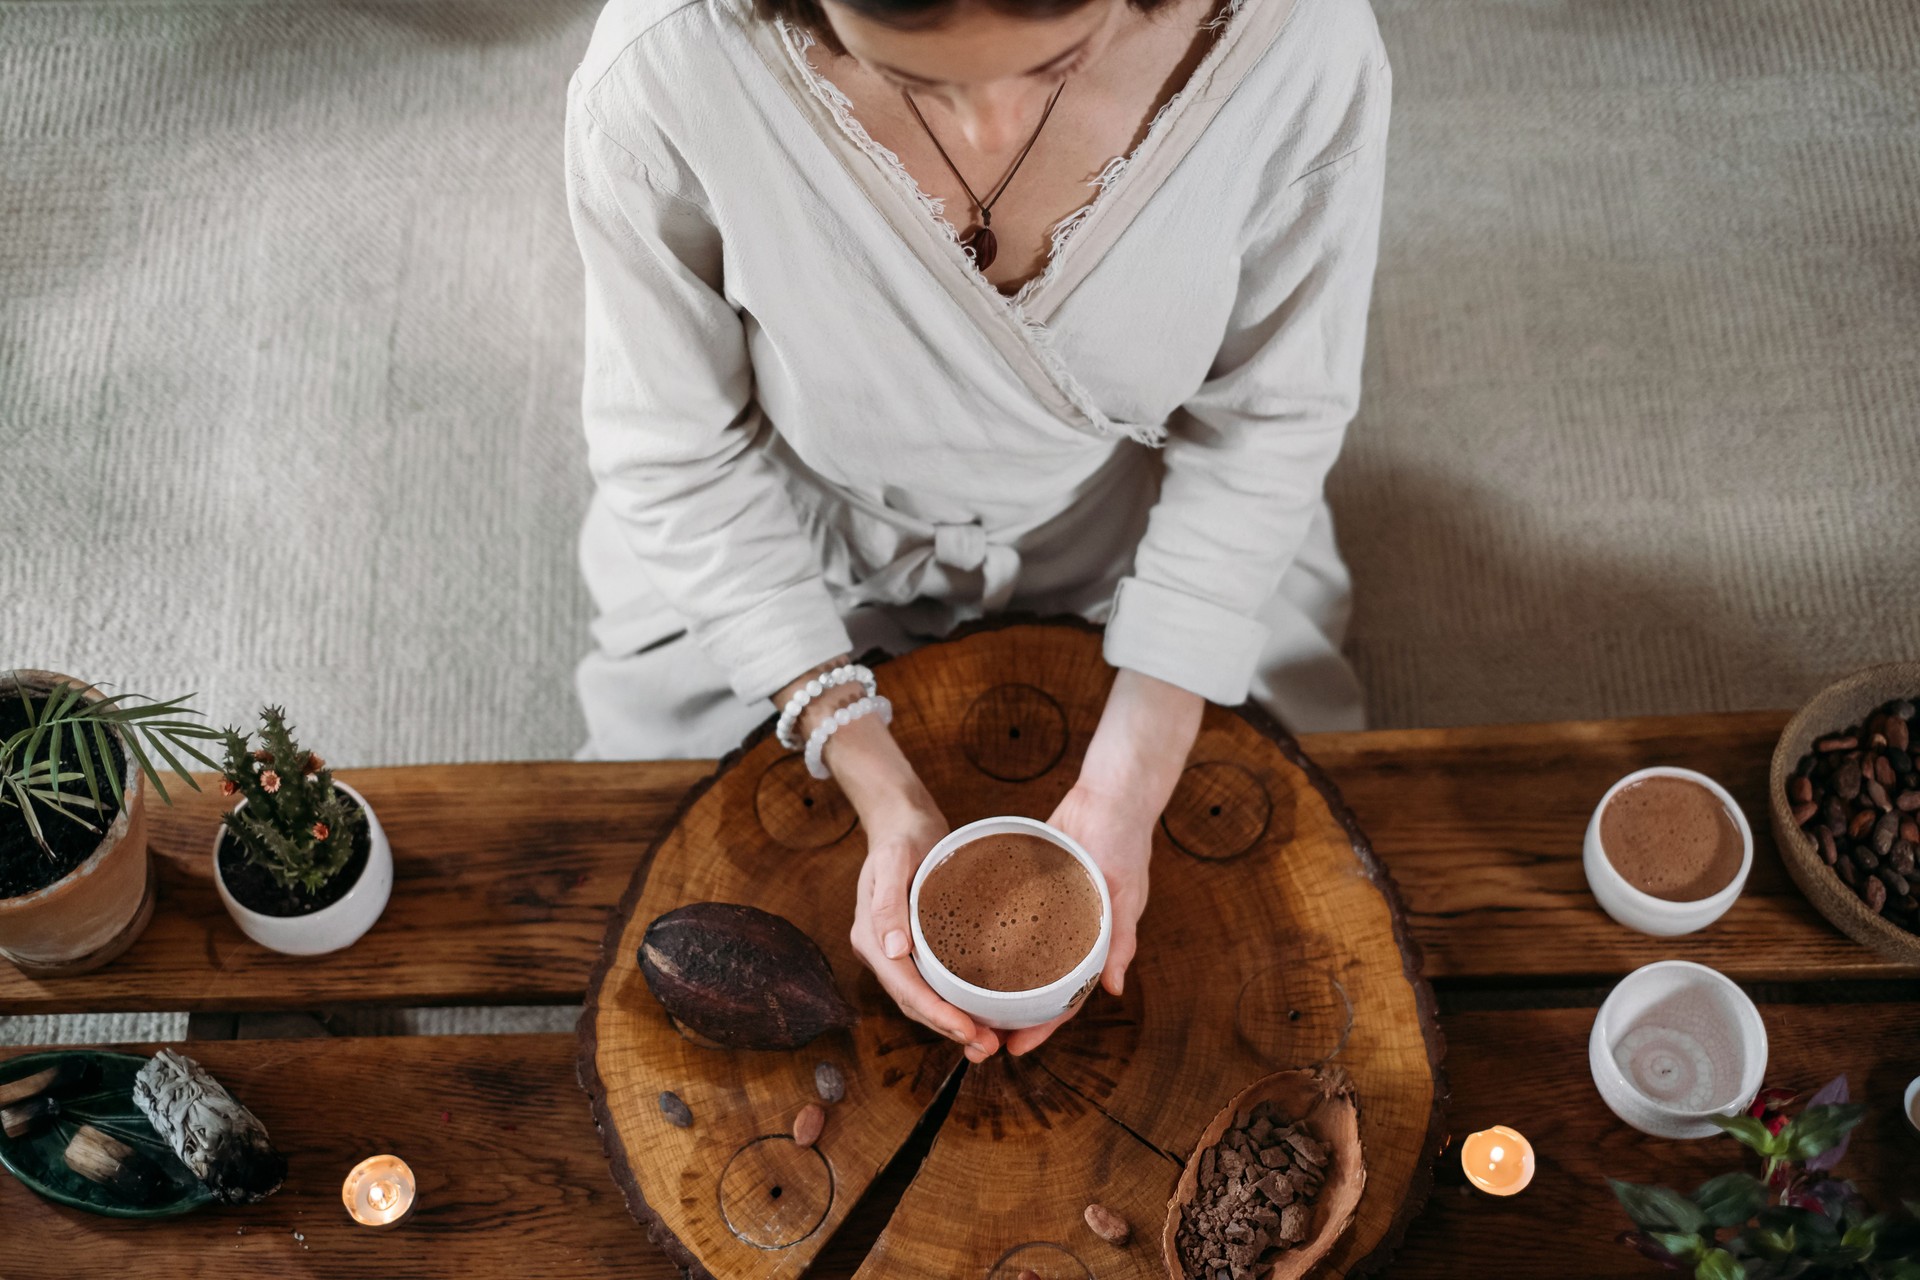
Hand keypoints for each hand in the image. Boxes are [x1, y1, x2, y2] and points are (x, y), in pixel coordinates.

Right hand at [811, 699, 1001, 1063]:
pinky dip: (958, 1003)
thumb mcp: (893, 861)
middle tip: (988, 1048)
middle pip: (914, 1004)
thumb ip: (889, 905)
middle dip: (949, 1029)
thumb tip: (892, 951)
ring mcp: (898, 953)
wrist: (903, 821)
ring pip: (925, 1000)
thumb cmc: (900, 838)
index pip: (905, 989)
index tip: (967, 1031)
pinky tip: (985, 1011)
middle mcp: (882, 953)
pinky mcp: (919, 948)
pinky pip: (936, 984)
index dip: (935, 1016)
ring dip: (954, 1024)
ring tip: (991, 1041)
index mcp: (871, 938)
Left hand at [1002, 667, 1203, 1056]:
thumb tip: (1112, 987)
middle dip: (1012, 1014)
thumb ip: (1120, 939)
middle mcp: (1069, 934)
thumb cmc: (1125, 841)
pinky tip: (961, 949)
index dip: (1043, 1026)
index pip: (1066, 998)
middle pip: (1037, 985)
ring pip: (1020, 959)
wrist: (1111, 793)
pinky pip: (1009, 921)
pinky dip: (990, 938)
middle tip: (980, 1035)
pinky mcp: (1030, 889)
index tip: (1015, 1048)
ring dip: (997, 983)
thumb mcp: (1124, 891)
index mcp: (1094, 944)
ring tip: (965, 1003)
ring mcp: (1049, 913)